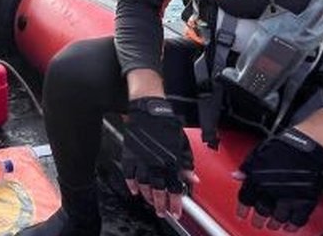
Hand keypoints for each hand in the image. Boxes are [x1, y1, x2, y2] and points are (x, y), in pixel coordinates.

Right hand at [122, 97, 198, 220]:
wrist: (149, 112)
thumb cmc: (167, 125)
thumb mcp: (183, 145)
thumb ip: (187, 164)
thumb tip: (193, 178)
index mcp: (171, 163)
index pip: (174, 189)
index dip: (175, 203)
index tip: (175, 211)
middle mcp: (156, 165)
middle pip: (158, 192)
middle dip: (160, 205)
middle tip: (161, 212)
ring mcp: (141, 162)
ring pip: (144, 186)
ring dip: (147, 197)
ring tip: (150, 202)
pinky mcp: (130, 156)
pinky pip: (129, 175)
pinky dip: (132, 185)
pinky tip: (135, 190)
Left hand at [233, 127, 322, 229]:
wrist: (307, 145)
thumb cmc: (283, 146)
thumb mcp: (258, 153)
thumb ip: (246, 167)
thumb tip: (236, 175)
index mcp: (256, 180)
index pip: (245, 200)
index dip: (242, 210)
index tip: (241, 215)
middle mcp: (269, 191)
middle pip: (261, 212)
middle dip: (258, 220)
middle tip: (258, 223)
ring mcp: (287, 198)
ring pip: (278, 219)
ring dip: (274, 223)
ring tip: (273, 225)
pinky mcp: (304, 202)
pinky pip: (297, 220)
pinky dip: (292, 225)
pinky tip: (289, 225)